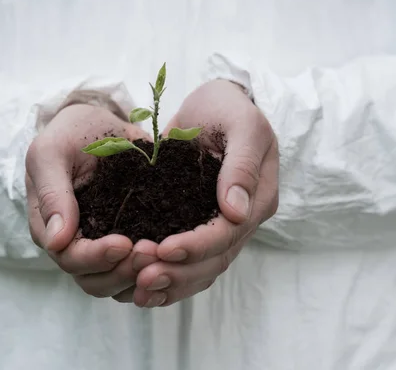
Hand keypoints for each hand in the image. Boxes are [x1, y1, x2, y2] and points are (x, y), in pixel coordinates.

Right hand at [26, 102, 157, 298]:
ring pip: (119, 282)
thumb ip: (52, 193)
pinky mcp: (131, 238)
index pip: (70, 259)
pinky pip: (142, 268)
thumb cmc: (70, 134)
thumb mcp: (52, 152)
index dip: (96, 258)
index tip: (125, 243)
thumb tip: (56, 240)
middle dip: (124, 271)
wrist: (100, 124)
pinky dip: (159, 269)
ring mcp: (103, 245)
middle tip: (154, 251)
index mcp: (50, 228)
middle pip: (95, 280)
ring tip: (165, 254)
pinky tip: (177, 258)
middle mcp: (76, 244)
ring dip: (142, 275)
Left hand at [133, 80, 278, 306]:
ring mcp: (221, 226)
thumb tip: (236, 210)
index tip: (163, 249)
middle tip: (142, 276)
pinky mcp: (197, 225)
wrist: (214, 105)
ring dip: (171, 283)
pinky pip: (187, 262)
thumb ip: (242, 165)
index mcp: (258, 198)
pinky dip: (167, 276)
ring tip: (137, 289)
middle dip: (179, 272)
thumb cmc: (229, 108)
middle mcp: (242, 219)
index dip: (197, 246)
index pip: (228, 234)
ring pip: (201, 269)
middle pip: (214, 260)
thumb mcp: (242, 124)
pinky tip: (139, 287)